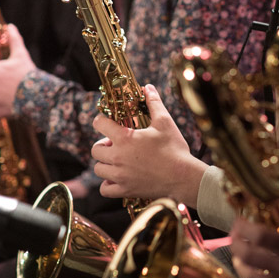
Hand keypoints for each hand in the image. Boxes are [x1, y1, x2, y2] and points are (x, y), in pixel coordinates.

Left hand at [91, 84, 204, 203]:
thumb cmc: (174, 148)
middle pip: (95, 150)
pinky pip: (104, 189)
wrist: (183, 177)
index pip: (99, 124)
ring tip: (118, 160)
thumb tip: (148, 87)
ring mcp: (120, 176)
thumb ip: (154, 103)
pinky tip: (118, 177)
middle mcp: (118, 157)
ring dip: (105, 164)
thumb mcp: (165, 122)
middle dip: (103, 145)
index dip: (101, 120)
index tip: (106, 122)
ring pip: (98, 169)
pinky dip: (108, 184)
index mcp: (124, 138)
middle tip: (116, 144)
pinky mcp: (125, 190)